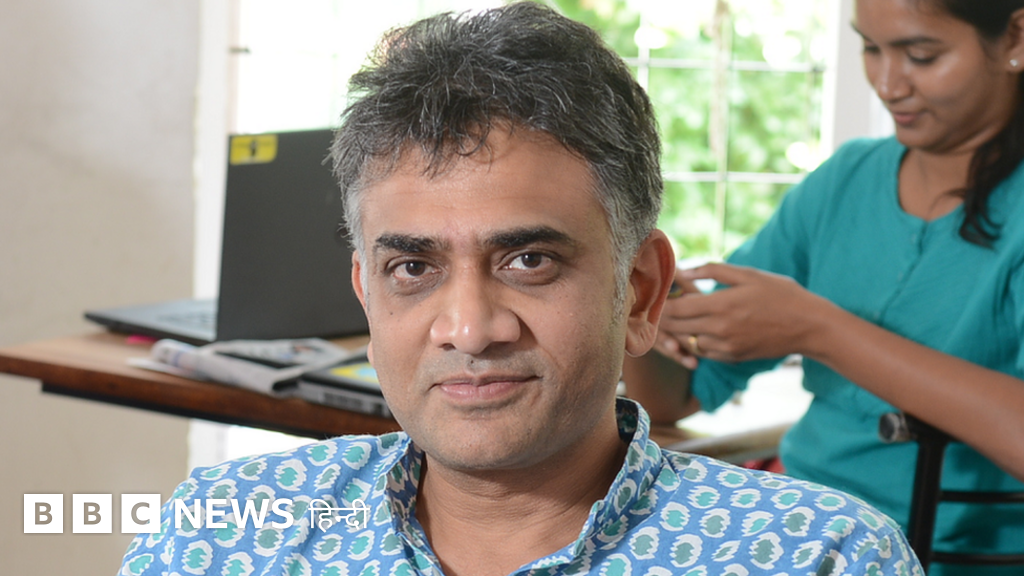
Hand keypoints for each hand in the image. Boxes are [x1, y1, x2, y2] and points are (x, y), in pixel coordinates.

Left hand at [659, 263, 829, 361]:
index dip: (660, 302)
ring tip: (674, 316)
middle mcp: (719, 330)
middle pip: (676, 327)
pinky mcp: (733, 357)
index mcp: (720, 306)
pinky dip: (696, 341)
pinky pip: (704, 352)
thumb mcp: (748, 274)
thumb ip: (713, 271)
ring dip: (678, 330)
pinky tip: (698, 328)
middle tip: (656, 306)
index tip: (654, 294)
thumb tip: (685, 270)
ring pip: (687, 341)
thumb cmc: (781, 294)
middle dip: (663, 317)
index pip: (675, 309)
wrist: (810, 326)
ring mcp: (726, 347)